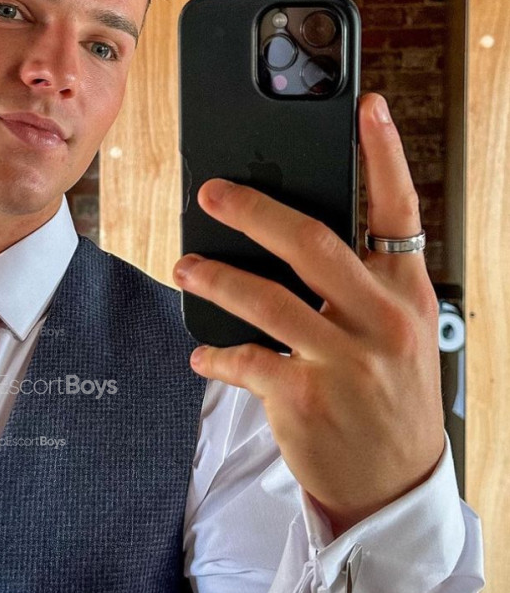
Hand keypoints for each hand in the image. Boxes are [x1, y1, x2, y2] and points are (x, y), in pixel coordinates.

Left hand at [173, 92, 446, 539]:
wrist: (394, 485)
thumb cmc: (389, 399)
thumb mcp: (399, 336)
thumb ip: (363, 288)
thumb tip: (294, 240)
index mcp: (407, 294)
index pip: (399, 211)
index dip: (383, 154)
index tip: (367, 106)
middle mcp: (380, 320)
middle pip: (311, 242)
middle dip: (253, 210)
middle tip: (210, 193)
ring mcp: (343, 360)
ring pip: (264, 298)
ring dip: (214, 277)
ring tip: (184, 267)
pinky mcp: (304, 397)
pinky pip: (243, 360)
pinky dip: (215, 354)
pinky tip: (202, 353)